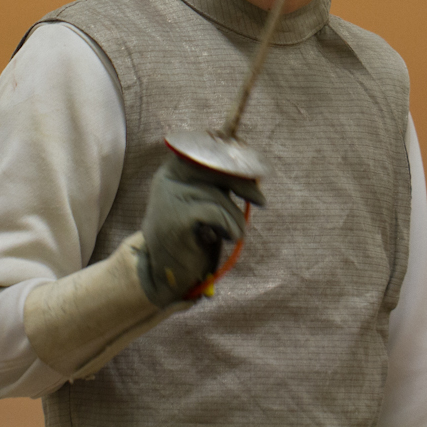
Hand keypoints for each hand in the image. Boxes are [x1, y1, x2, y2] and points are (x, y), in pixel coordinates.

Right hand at [138, 153, 265, 306]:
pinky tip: (227, 238)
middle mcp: (168, 177)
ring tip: (236, 233)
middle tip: (261, 201)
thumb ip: (217, 184)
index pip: (206, 150)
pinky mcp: (177, 217)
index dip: (233, 158)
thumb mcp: (203, 203)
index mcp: (173, 169)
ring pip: (218, 194)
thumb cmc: (190, 236)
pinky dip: (230, 226)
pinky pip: (216, 213)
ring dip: (236, 217)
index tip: (255, 170)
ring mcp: (170, 196)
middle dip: (243, 183)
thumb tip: (250, 166)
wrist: (165, 275)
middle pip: (214, 167)